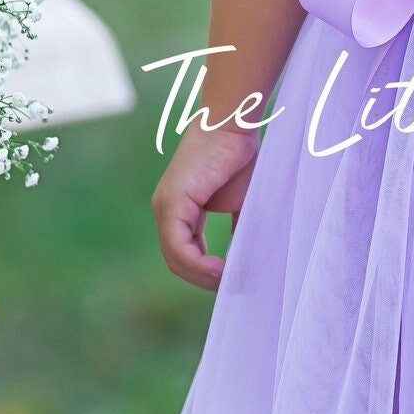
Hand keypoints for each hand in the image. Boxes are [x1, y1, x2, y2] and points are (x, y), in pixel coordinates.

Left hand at [151, 124, 259, 288]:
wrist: (233, 126)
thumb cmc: (240, 157)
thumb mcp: (242, 203)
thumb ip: (239, 230)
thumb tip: (247, 262)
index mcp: (179, 210)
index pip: (184, 254)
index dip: (206, 272)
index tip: (232, 280)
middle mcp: (166, 210)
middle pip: (177, 262)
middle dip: (205, 280)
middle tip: (232, 287)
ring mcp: (166, 207)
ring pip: (176, 258)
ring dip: (203, 276)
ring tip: (229, 281)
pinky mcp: (173, 203)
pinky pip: (179, 247)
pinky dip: (199, 264)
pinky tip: (222, 270)